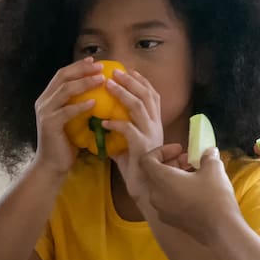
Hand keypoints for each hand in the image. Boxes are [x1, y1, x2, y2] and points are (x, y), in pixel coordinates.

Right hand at [33, 58, 104, 176]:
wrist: (52, 165)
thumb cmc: (66, 143)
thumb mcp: (73, 119)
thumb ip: (79, 104)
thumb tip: (100, 91)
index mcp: (48, 98)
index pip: (62, 74)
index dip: (78, 66)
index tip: (94, 61)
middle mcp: (43, 102)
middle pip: (63, 78)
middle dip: (82, 70)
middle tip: (100, 67)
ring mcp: (45, 112)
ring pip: (65, 91)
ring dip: (84, 83)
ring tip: (101, 80)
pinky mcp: (49, 125)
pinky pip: (66, 111)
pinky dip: (80, 105)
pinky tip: (94, 102)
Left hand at [102, 69, 163, 202]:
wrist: (144, 189)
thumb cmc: (136, 167)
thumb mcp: (128, 144)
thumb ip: (120, 132)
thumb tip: (103, 121)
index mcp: (155, 123)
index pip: (152, 95)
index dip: (142, 81)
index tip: (129, 70)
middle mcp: (156, 126)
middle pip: (146, 95)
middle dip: (131, 81)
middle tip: (114, 71)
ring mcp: (150, 135)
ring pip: (138, 107)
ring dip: (122, 94)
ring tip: (107, 85)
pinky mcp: (143, 147)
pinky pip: (129, 130)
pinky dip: (116, 124)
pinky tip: (103, 122)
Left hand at [138, 144, 242, 241]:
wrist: (221, 230)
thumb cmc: (214, 196)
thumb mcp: (213, 168)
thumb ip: (207, 156)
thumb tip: (209, 152)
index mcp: (161, 180)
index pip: (147, 160)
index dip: (162, 151)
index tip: (180, 150)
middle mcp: (156, 195)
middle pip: (154, 173)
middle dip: (171, 163)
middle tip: (190, 160)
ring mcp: (162, 210)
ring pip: (161, 188)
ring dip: (174, 177)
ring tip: (195, 175)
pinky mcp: (171, 221)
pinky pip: (167, 201)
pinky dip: (176, 192)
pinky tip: (196, 192)